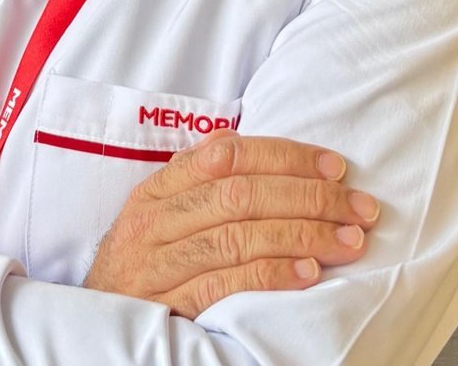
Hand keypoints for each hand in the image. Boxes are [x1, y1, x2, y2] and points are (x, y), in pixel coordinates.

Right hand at [83, 129, 379, 317]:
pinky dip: (271, 275)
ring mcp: (159, 264)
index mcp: (159, 188)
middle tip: (360, 208)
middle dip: (309, 197)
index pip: (228, 156)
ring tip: (349, 241)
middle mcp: (155, 221)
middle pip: (241, 195)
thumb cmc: (144, 259)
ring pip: (238, 237)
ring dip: (303, 236)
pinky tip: (308, 273)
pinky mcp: (169, 304)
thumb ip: (198, 176)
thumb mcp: (160, 211)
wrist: (98, 317)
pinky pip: (226, 284)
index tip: (336, 167)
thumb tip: (246, 141)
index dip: (287, 157)